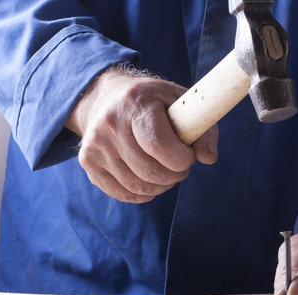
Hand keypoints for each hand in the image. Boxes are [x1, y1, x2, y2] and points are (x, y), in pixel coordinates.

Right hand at [66, 67, 218, 202]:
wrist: (105, 97)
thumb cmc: (152, 101)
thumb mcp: (180, 101)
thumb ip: (202, 129)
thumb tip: (208, 158)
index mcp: (135, 103)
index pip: (158, 145)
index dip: (182, 159)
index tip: (189, 155)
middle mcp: (110, 124)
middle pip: (150, 171)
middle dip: (175, 175)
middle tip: (180, 166)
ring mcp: (95, 145)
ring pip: (138, 186)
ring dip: (161, 186)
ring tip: (167, 171)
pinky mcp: (88, 161)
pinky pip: (122, 193)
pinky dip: (143, 193)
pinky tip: (150, 180)